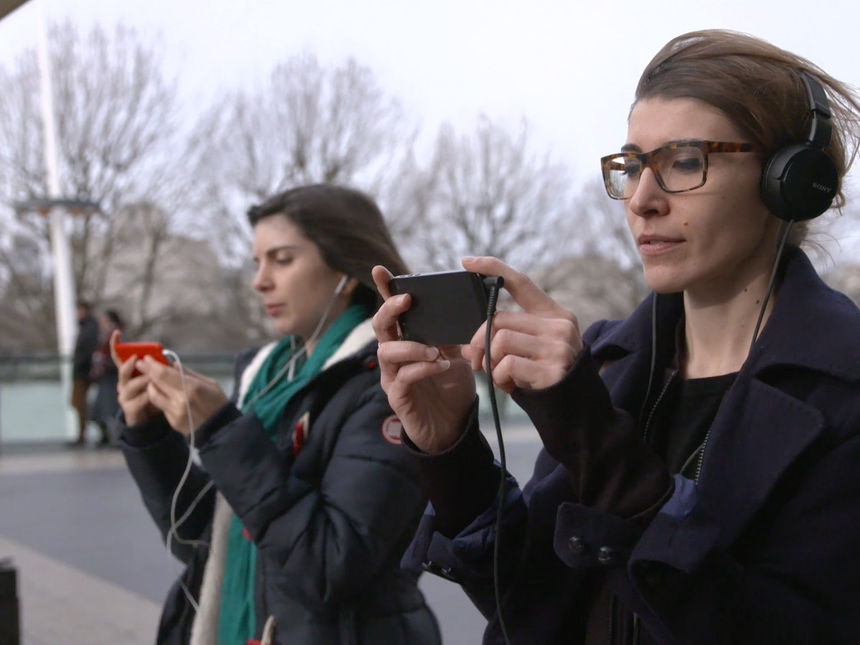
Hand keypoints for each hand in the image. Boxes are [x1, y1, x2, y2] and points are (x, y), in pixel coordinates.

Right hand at [110, 329, 158, 425]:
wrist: (151, 419)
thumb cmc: (155, 394)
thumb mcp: (158, 379)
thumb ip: (160, 370)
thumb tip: (171, 361)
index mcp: (129, 373)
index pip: (119, 356)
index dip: (116, 344)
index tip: (117, 332)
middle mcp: (123, 383)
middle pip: (123, 370)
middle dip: (131, 364)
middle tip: (140, 360)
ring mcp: (124, 396)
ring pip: (130, 385)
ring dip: (143, 381)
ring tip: (154, 380)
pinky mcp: (128, 409)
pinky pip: (137, 401)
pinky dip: (147, 397)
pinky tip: (154, 395)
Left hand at [137, 357, 228, 434]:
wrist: (221, 430)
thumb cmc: (218, 404)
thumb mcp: (210, 384)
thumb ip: (190, 374)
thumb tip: (173, 365)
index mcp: (192, 387)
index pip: (164, 373)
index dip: (152, 365)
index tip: (146, 359)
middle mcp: (181, 400)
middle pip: (156, 382)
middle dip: (146, 372)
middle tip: (140, 364)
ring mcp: (175, 412)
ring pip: (153, 396)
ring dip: (151, 386)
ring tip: (151, 380)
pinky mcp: (173, 422)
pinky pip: (161, 407)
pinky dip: (160, 398)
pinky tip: (163, 394)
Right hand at [372, 265, 475, 452]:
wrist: (453, 428)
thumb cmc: (451, 388)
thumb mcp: (456, 356)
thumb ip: (452, 336)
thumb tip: (464, 312)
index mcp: (407, 340)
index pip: (393, 312)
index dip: (384, 290)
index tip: (380, 269)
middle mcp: (394, 355)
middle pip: (380, 326)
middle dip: (390, 309)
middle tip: (407, 301)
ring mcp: (392, 376)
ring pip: (386, 352)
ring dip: (411, 346)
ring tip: (435, 349)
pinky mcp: (397, 396)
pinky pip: (403, 377)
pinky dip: (422, 368)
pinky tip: (441, 366)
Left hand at [460, 256, 582, 392]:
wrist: (577, 410)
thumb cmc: (547, 376)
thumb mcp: (531, 349)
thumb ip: (505, 337)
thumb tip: (469, 344)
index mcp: (554, 314)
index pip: (521, 282)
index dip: (492, 268)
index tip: (467, 262)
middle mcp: (560, 325)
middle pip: (499, 319)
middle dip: (479, 342)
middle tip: (476, 361)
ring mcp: (558, 346)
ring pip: (500, 341)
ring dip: (490, 363)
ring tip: (500, 376)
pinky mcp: (553, 370)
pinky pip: (506, 365)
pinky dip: (499, 378)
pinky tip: (510, 385)